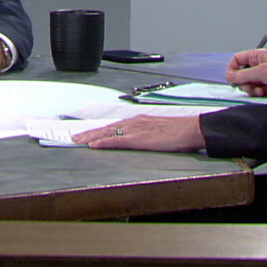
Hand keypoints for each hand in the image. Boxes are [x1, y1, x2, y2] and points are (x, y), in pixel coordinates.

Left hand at [72, 114, 205, 151]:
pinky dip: (103, 142)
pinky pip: (117, 140)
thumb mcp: (159, 132)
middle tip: (74, 137)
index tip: (86, 134)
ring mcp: (136, 129)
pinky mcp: (139, 138)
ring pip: (107, 132)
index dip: (98, 130)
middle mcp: (134, 122)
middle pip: (106, 127)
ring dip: (91, 137)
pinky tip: (94, 144)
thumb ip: (147, 135)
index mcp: (139, 121)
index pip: (114, 126)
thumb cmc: (180, 132)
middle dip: (89, 133)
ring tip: (78, 141)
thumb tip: (139, 141)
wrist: (192, 130)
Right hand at [224, 48, 266, 97]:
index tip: (231, 78)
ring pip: (247, 84)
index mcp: (257, 56)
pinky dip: (258, 93)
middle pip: (240, 74)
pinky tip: (266, 92)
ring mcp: (263, 77)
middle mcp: (259, 66)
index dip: (232, 69)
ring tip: (260, 89)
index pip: (236, 60)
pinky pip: (255, 91)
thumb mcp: (261, 72)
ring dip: (252, 89)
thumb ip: (242, 75)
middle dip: (243, 82)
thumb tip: (229, 76)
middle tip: (250, 85)